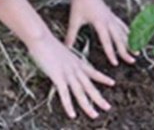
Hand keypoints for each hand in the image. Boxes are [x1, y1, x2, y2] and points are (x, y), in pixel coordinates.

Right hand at [0, 0, 114, 118]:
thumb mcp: (61, 51)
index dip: (102, 78)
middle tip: (107, 107)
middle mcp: (75, 68)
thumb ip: (65, 58)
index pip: (93, 71)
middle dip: (99, 98)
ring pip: (80, 92)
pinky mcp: (58, 76)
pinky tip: (72, 114)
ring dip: (87, 105)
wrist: (41, 37)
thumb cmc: (48, 42)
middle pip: (89, 86)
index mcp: (76, 61)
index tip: (112, 83)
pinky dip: (69, 106)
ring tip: (94, 115)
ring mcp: (68, 73)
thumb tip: (64, 60)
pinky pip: (65, 94)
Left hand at [65, 0, 135, 66]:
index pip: (106, 40)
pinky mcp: (112, 15)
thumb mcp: (74, 20)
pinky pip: (123, 25)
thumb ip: (71, 35)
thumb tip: (66, 48)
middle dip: (126, 50)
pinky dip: (129, 33)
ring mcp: (112, 17)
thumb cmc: (79, 3)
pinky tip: (133, 38)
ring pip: (124, 32)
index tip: (115, 63)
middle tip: (132, 61)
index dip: (111, 52)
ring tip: (137, 52)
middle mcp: (108, 20)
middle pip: (119, 38)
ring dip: (130, 42)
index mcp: (99, 22)